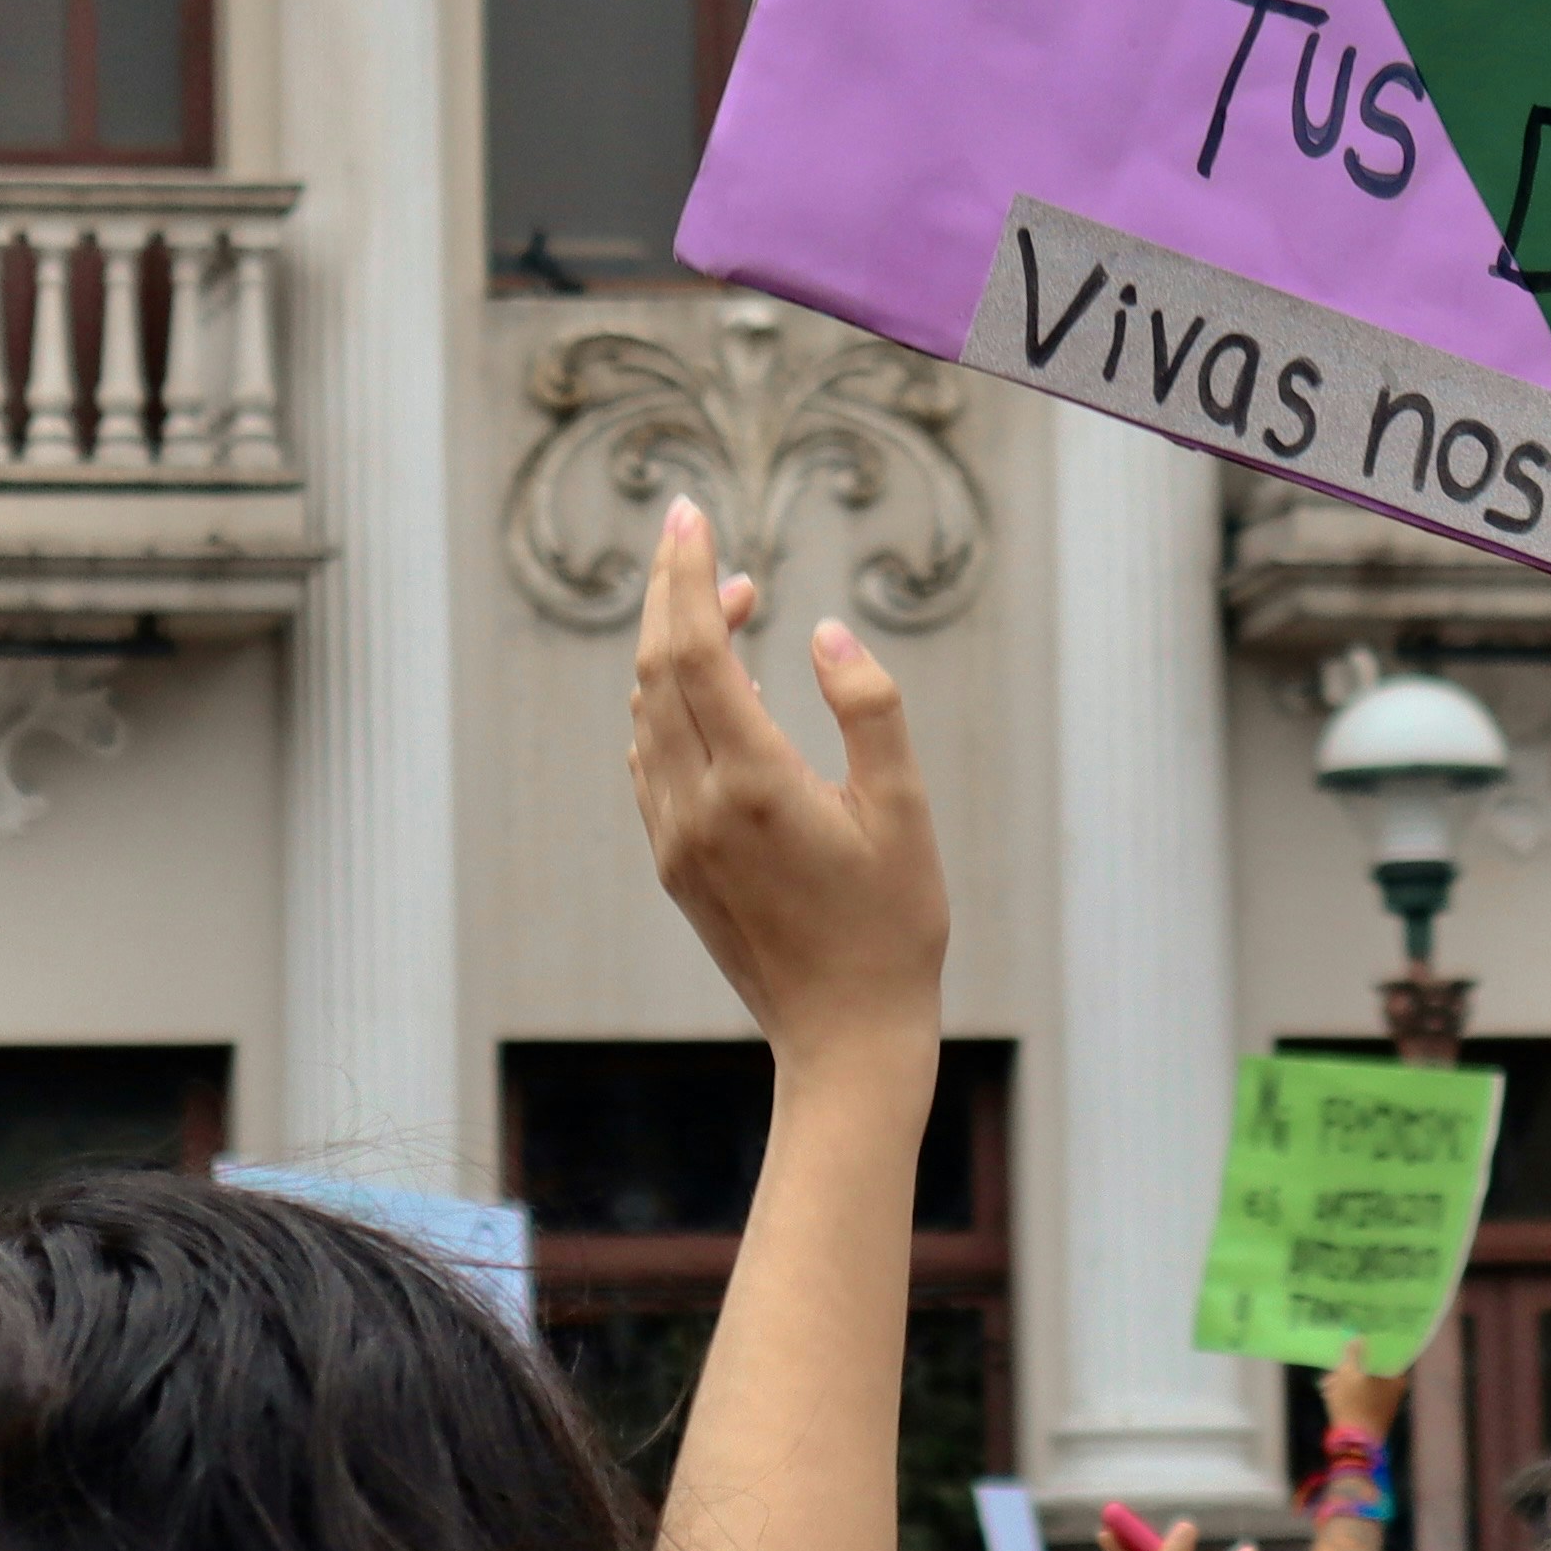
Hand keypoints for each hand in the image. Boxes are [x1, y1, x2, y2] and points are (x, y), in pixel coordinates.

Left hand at [629, 498, 950, 1077]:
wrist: (845, 1037)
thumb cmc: (894, 925)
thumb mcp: (904, 810)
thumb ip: (869, 709)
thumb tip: (824, 629)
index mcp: (754, 785)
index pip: (697, 650)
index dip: (689, 575)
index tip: (690, 513)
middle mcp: (696, 806)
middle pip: (656, 668)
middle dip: (669, 590)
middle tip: (693, 532)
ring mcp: (674, 837)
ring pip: (646, 711)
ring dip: (672, 644)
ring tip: (730, 600)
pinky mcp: (673, 861)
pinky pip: (650, 757)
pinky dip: (666, 700)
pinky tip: (711, 686)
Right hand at [1315, 1344, 1406, 1468]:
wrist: (1354, 1444)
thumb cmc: (1354, 1404)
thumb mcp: (1349, 1373)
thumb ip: (1353, 1353)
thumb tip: (1359, 1337)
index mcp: (1396, 1378)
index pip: (1388, 1354)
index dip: (1372, 1346)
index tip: (1358, 1341)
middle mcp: (1395, 1391)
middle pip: (1372, 1370)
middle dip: (1351, 1368)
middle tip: (1334, 1370)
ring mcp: (1384, 1405)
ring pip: (1363, 1385)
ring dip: (1345, 1383)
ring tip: (1328, 1385)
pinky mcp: (1373, 1417)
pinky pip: (1360, 1399)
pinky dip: (1347, 1396)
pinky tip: (1331, 1395)